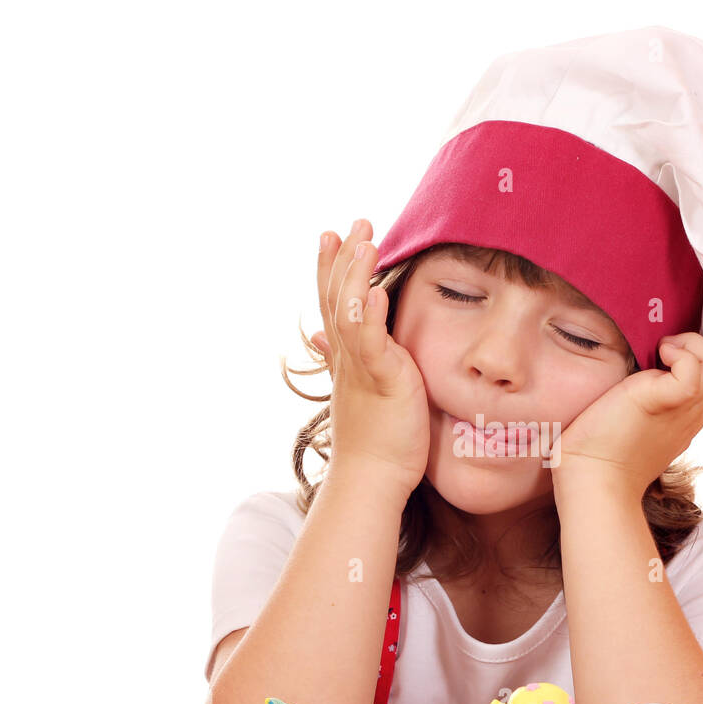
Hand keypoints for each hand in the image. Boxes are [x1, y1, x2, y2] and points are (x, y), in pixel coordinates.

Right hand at [310, 220, 430, 494]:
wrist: (371, 480)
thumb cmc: (373, 442)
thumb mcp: (358, 391)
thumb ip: (346, 358)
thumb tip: (320, 337)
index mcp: (346, 358)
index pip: (333, 304)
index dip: (330, 268)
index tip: (333, 235)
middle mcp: (348, 359)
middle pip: (336, 298)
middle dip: (343, 259)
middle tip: (351, 223)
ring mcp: (362, 370)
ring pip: (349, 313)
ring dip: (355, 275)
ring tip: (364, 240)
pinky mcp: (382, 383)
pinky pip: (372, 345)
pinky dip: (370, 317)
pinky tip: (373, 292)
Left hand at [550, 333, 702, 497]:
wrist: (590, 480)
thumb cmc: (600, 456)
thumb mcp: (638, 429)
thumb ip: (651, 410)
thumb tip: (644, 384)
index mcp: (685, 422)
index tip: (671, 360)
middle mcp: (689, 416)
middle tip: (667, 353)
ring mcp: (680, 410)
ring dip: (695, 347)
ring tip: (664, 352)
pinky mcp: (660, 402)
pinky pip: (693, 371)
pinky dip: (681, 354)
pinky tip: (658, 356)